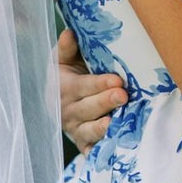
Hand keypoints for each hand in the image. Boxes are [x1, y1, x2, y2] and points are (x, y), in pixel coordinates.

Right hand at [57, 27, 126, 149]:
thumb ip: (68, 48)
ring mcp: (76, 130)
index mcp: (64, 89)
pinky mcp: (83, 144)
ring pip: (89, 131)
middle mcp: (68, 111)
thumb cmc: (67, 77)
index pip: (82, 86)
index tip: (117, 80)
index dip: (99, 84)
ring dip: (103, 128)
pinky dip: (101, 150)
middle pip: (88, 109)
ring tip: (115, 122)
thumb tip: (70, 32)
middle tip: (123, 96)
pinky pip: (92, 150)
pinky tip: (114, 147)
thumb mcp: (63, 61)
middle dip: (105, 102)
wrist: (58, 103)